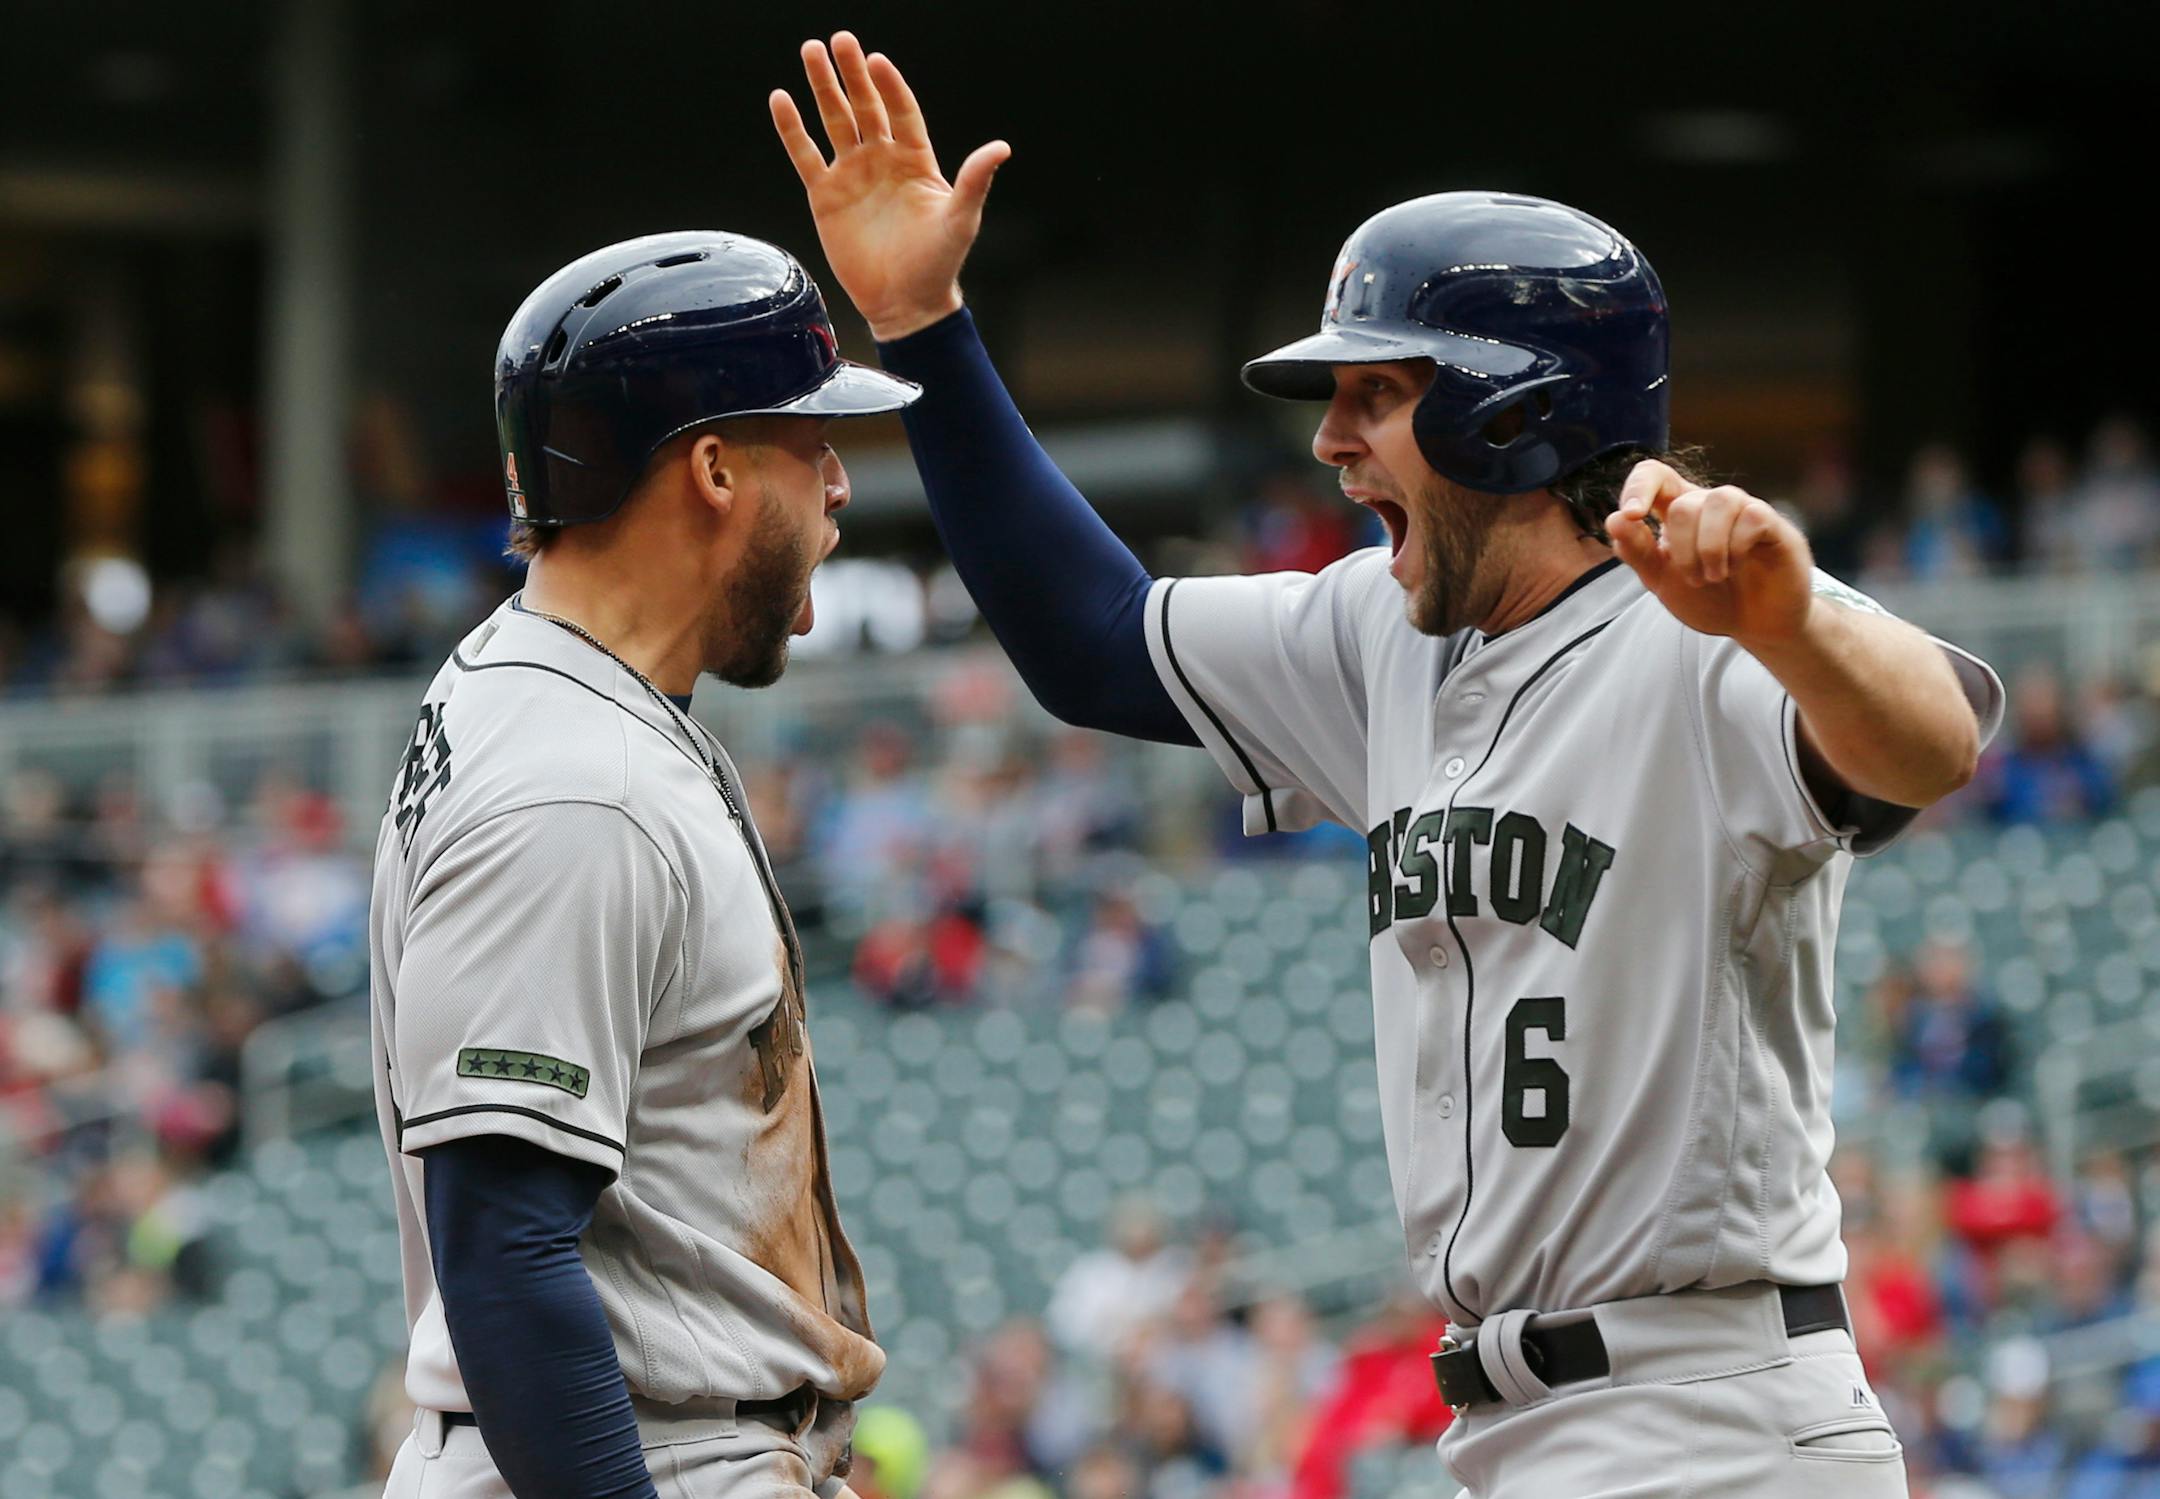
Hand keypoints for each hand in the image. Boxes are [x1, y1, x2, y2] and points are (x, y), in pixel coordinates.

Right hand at [771, 33, 1010, 341]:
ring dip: (822, 88)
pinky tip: (781, 99)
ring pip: (834, 121)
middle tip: (839, 40)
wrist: (906, 304)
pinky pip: (806, 155)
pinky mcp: (826, 196)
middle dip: (852, 74)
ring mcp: (853, 175)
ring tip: (810, 52)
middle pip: (865, 107)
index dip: (889, 86)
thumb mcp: (960, 220)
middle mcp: (882, 161)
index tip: (877, 61)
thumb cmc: (938, 264)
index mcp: (915, 161)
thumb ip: (975, 181)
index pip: (901, 111)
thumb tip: (1002, 147)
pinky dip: (793, 129)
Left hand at [1606, 461, 1814, 646]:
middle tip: (1696, 580)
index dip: (1639, 486)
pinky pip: (1751, 516)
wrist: (1755, 626)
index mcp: (1678, 512)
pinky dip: (1738, 547)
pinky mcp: (1771, 523)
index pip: (1654, 474)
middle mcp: (1709, 504)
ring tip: (1716, 577)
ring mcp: (1743, 510)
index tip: (1632, 515)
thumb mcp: (1662, 580)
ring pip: (1719, 501)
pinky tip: (1740, 566)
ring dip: (1710, 548)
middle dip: (1683, 551)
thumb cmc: (1709, 598)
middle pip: (1683, 505)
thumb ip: (1637, 552)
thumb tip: (1614, 520)